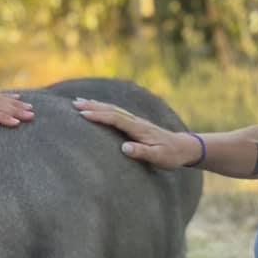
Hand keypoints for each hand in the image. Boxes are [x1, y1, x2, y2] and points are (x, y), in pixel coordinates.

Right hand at [72, 98, 200, 168]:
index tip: (82, 114)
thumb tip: (124, 148)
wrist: (184, 147)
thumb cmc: (170, 155)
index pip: (115, 119)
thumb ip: (141, 152)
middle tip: (74, 103)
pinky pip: (116, 112)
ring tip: (79, 100)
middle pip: (111, 110)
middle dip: (92, 106)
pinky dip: (104, 107)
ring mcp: (135, 121)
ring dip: (95, 104)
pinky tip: (97, 106)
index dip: (99, 116)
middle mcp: (135, 121)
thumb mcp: (158, 157)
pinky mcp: (135, 123)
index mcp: (138, 128)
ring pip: (112, 109)